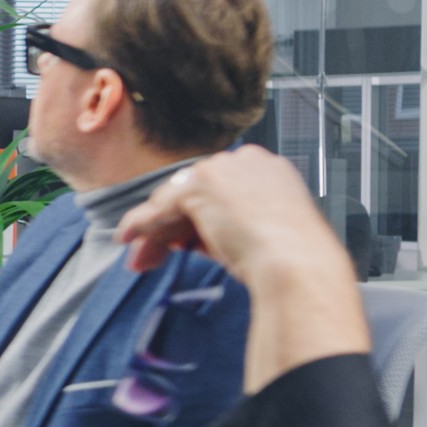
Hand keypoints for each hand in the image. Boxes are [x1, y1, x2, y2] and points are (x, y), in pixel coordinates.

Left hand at [114, 147, 366, 390]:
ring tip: (141, 258)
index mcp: (267, 170)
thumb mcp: (262, 234)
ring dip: (155, 231)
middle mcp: (244, 162)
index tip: (185, 241)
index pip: (219, 189)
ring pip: (175, 200)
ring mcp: (221, 170)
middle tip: (156, 253)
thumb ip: (229, 225)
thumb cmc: (292, 259)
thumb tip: (193, 236)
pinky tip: (128, 238)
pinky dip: (142, 225)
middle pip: (193, 192)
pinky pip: (161, 208)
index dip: (198, 216)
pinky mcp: (200, 187)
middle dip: (172, 225)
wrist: (298, 264)